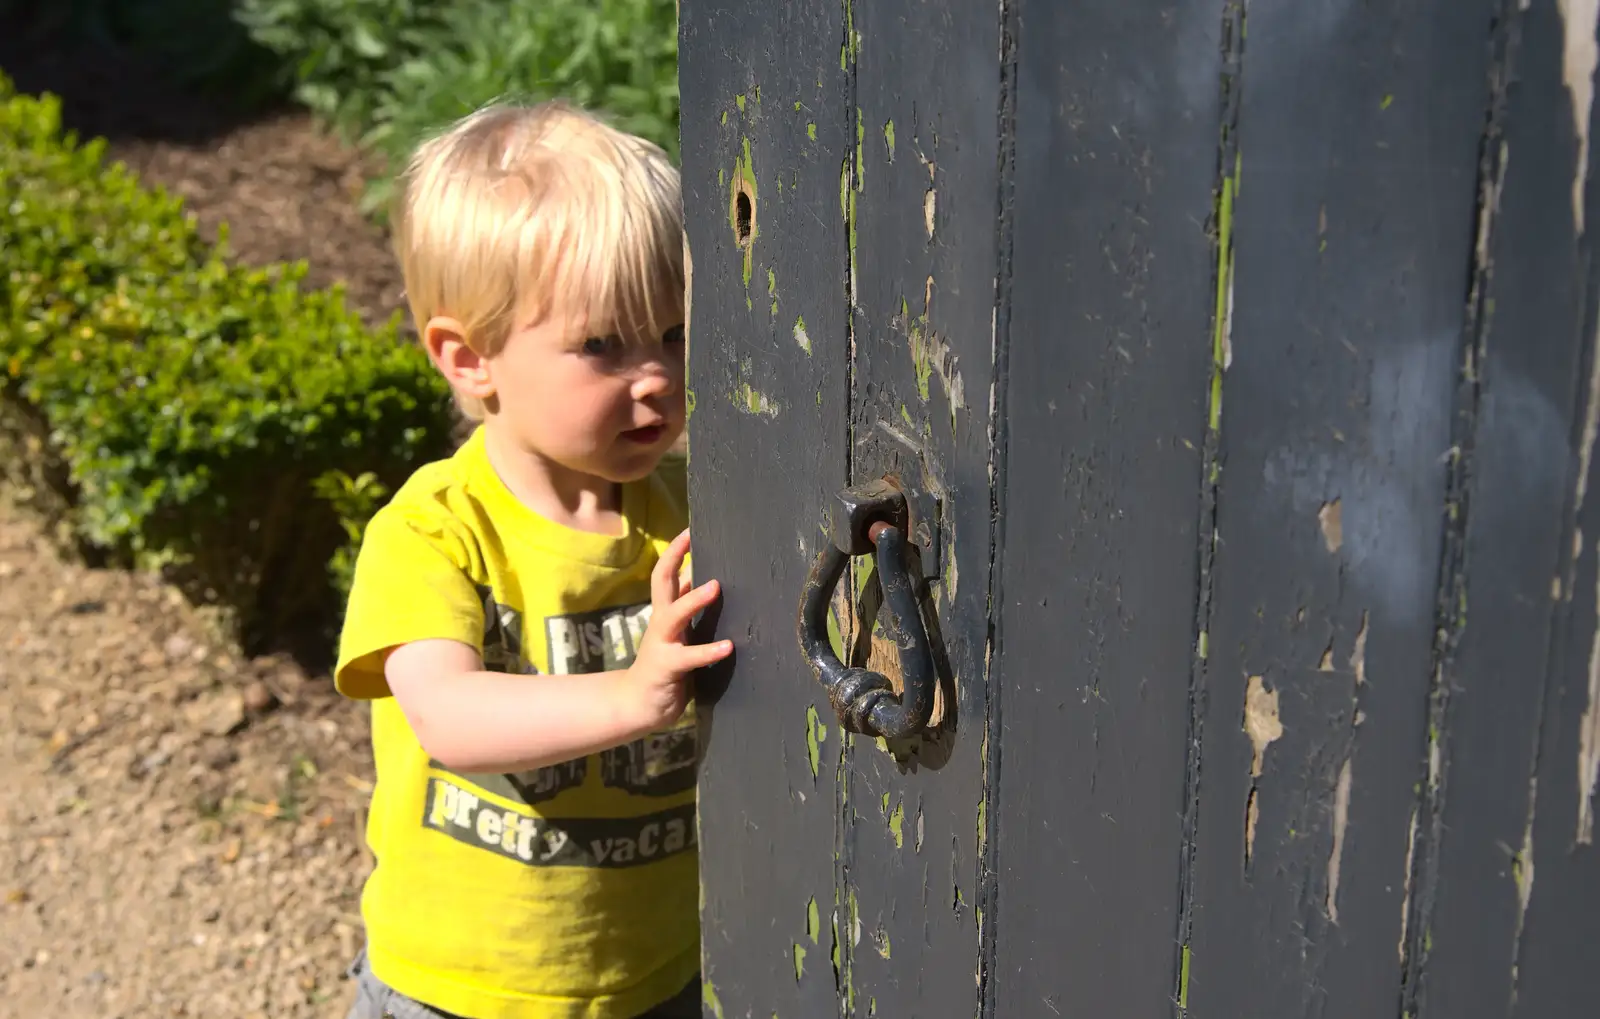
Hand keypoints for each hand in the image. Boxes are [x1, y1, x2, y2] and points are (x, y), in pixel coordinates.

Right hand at [627, 529, 732, 730]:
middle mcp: (661, 623)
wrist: (637, 706)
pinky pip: (689, 657)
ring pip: (674, 614)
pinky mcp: (668, 667)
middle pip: (662, 581)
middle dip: (675, 557)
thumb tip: (706, 580)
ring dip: (694, 600)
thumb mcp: (677, 633)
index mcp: (664, 613)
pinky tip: (728, 646)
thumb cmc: (665, 666)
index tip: (691, 527)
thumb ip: (686, 610)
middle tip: (691, 536)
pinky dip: (709, 650)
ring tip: (716, 587)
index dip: (677, 550)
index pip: (667, 573)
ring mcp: (662, 644)